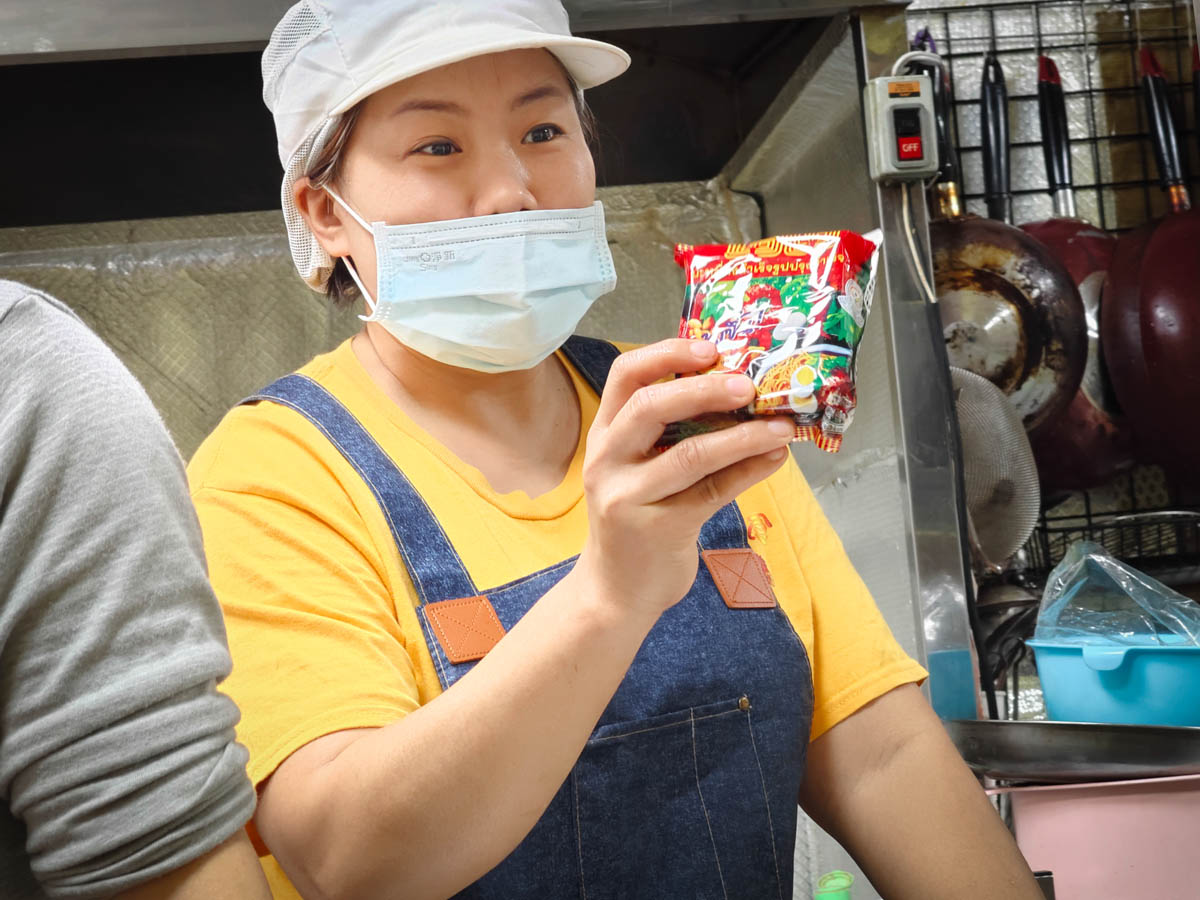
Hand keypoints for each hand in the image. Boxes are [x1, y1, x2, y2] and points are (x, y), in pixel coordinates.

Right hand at [576, 339, 793, 617]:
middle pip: (650, 407)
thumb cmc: (636, 520)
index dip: (666, 354)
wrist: (614, 592)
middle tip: (749, 384)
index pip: (624, 377)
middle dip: (704, 388)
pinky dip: (749, 471)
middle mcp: (608, 461)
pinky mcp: (658, 530)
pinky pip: (712, 492)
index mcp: (604, 436)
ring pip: (689, 454)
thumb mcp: (637, 470)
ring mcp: (628, 497)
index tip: (709, 346)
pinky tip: (775, 458)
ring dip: (742, 435)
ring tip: (781, 426)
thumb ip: (670, 434)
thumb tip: (740, 393)